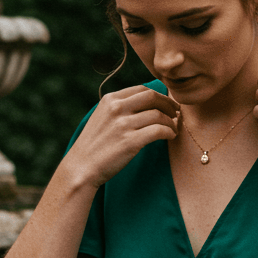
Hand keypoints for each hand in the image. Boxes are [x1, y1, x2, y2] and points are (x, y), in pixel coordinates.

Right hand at [64, 85, 179, 187]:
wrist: (81, 167)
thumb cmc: (94, 146)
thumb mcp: (102, 117)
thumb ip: (119, 108)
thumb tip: (146, 104)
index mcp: (110, 99)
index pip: (142, 89)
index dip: (159, 95)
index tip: (166, 103)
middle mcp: (117, 108)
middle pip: (152, 97)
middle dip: (168, 104)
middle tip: (176, 113)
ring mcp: (123, 124)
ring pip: (158, 115)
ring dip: (171, 121)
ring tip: (173, 128)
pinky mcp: (131, 141)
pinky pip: (159, 130)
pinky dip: (169, 132)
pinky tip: (170, 136)